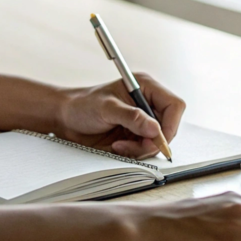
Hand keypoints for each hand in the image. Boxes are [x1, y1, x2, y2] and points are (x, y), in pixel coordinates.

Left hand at [56, 73, 185, 158]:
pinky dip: (134, 153)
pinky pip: (145, 149)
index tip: (157, 139)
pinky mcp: (135, 135)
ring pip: (158, 141)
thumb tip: (155, 129)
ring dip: (141, 149)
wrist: (66, 119)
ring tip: (119, 145)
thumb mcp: (106, 108)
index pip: (174, 106)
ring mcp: (143, 121)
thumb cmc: (83, 105)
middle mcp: (148, 103)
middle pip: (169, 127)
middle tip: (134, 147)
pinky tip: (118, 147)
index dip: (170, 124)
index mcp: (146, 87)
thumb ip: (132, 117)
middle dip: (153, 141)